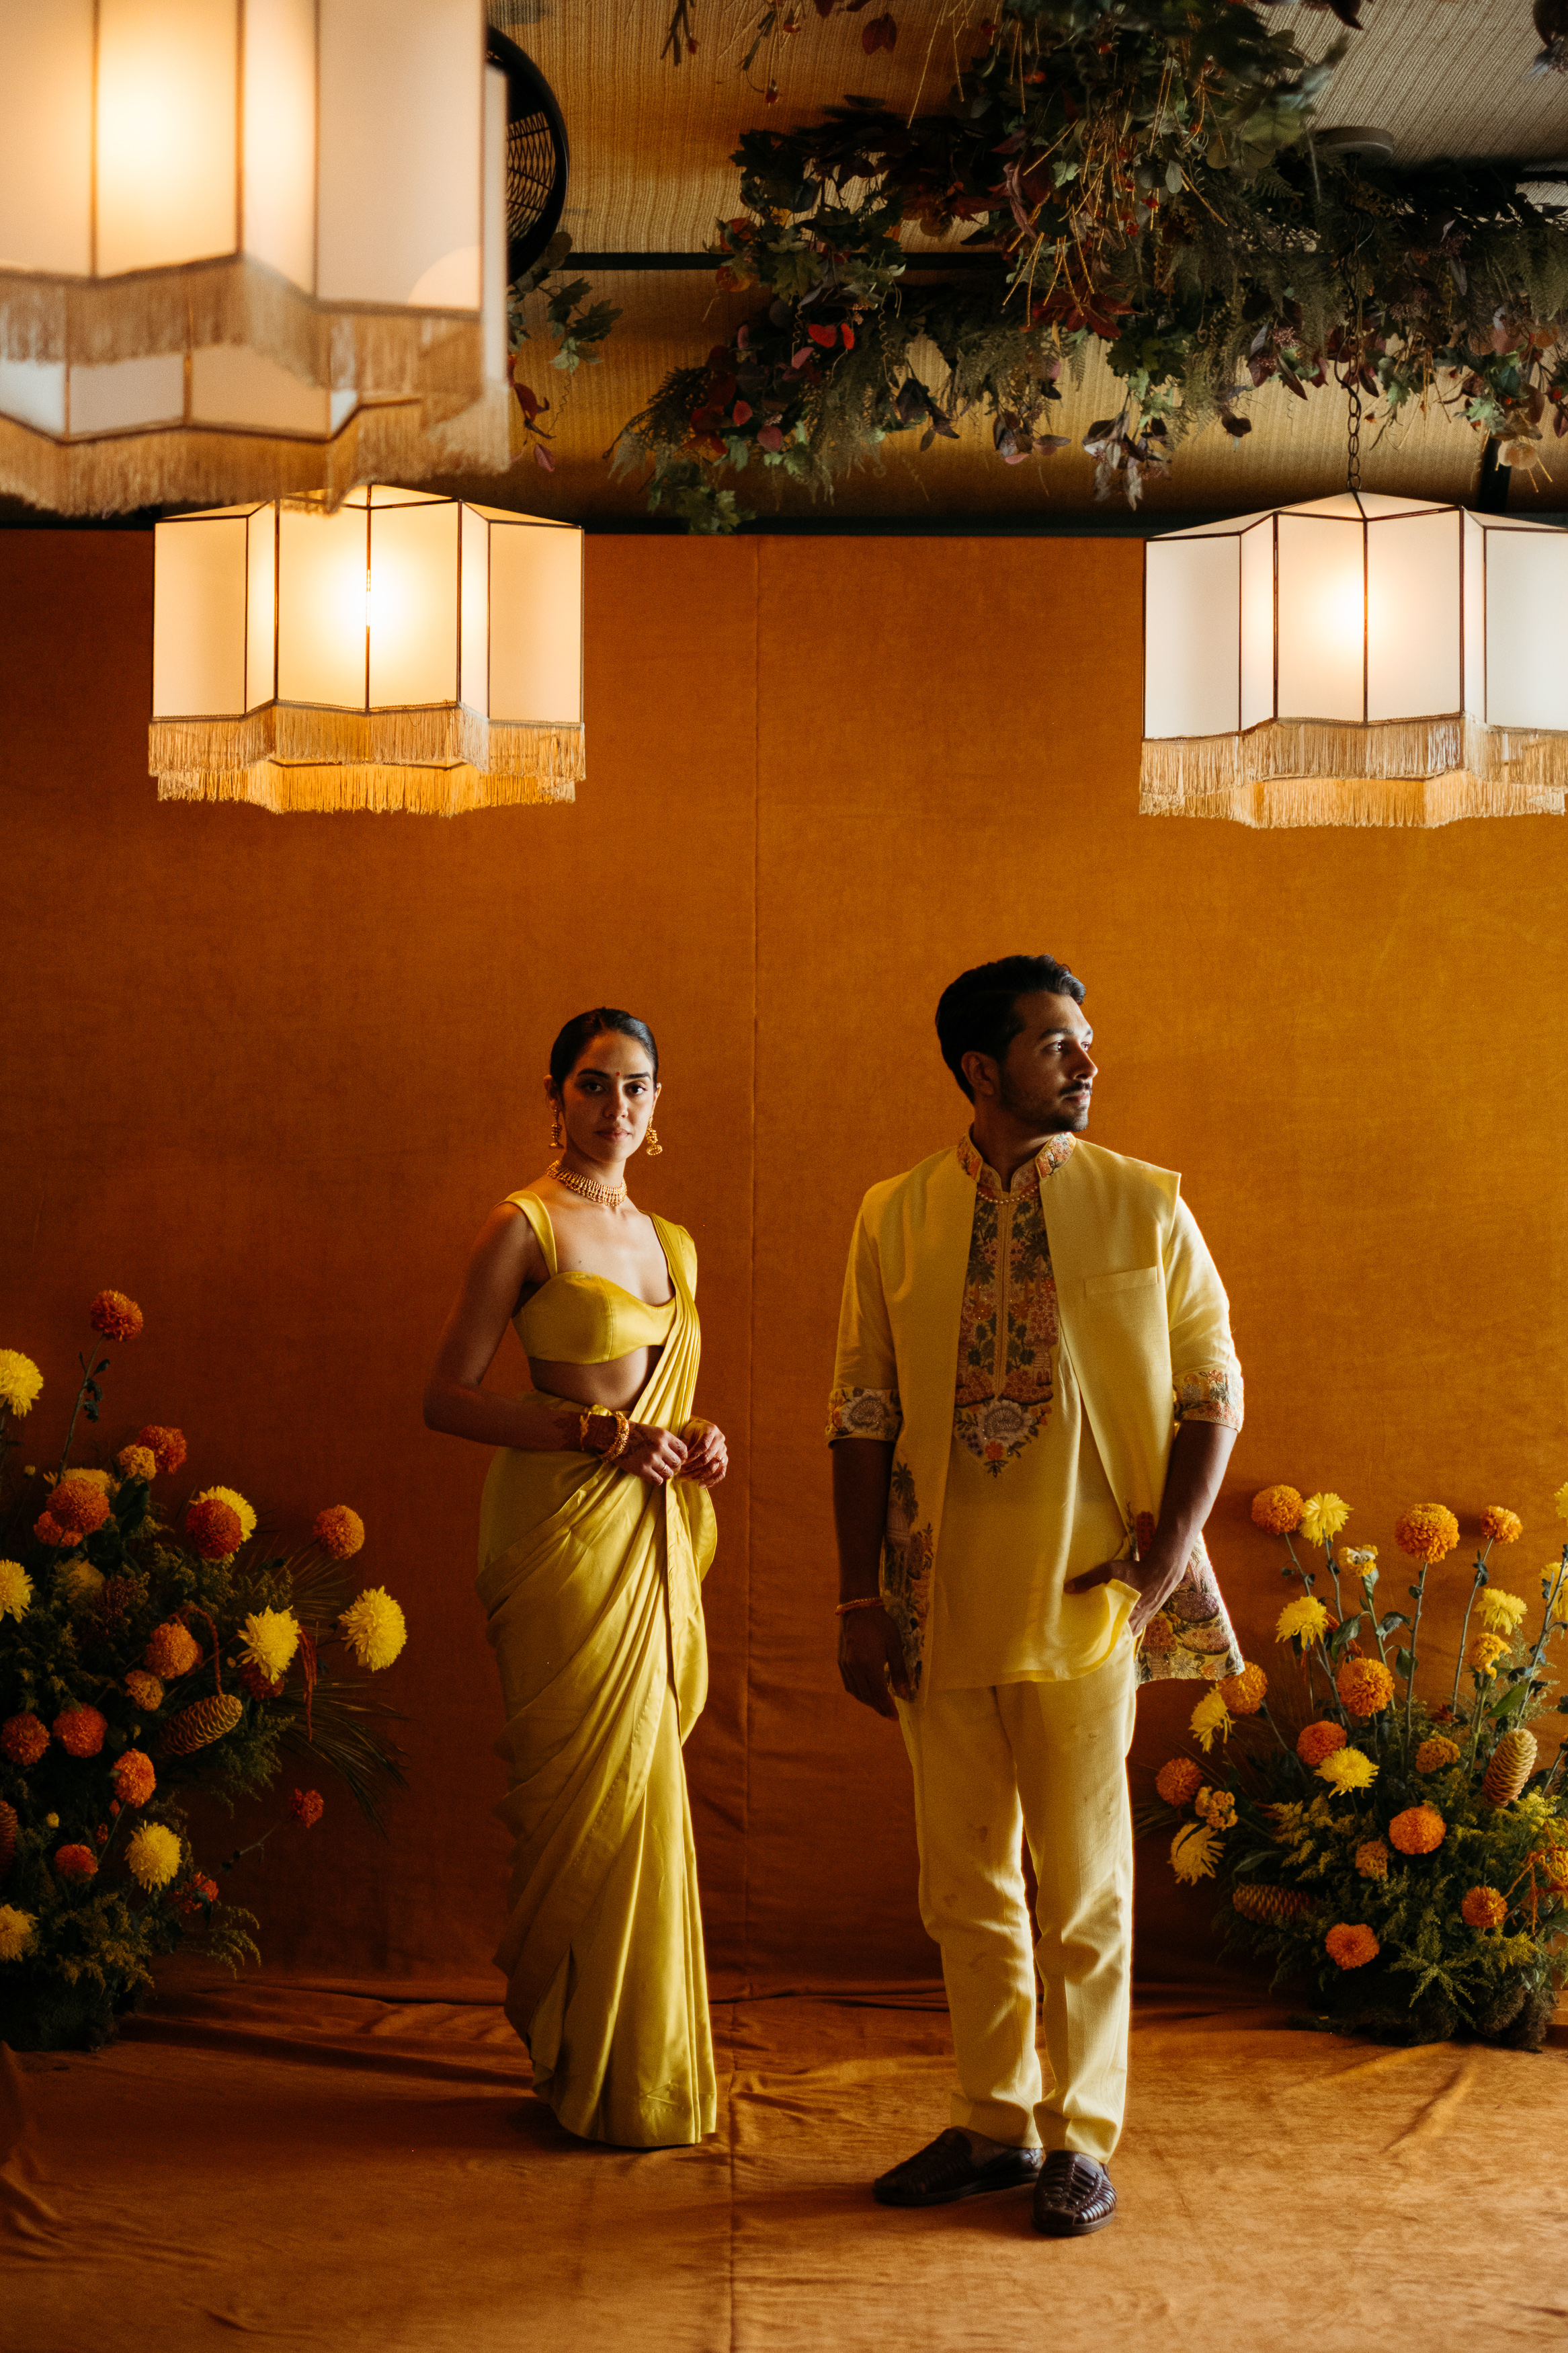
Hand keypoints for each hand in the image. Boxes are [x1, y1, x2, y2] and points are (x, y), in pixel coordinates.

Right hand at [616, 1422, 688, 1485]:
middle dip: (676, 1467)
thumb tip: (681, 1454)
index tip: (680, 1459)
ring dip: (667, 1474)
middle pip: (677, 1463)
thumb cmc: (636, 1433)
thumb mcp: (655, 1431)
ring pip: (669, 1474)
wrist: (615, 1437)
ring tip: (661, 1472)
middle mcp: (660, 1447)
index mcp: (664, 1436)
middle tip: (671, 1467)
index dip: (683, 1457)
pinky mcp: (642, 1470)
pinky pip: (658, 1480)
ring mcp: (651, 1459)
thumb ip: (668, 1441)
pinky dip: (657, 1479)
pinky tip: (653, 1475)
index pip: (683, 1450)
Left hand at [677, 1421, 727, 1487]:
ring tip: (684, 1478)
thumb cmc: (689, 1431)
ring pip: (713, 1467)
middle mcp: (720, 1440)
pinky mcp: (724, 1461)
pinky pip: (721, 1473)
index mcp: (711, 1430)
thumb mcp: (685, 1432)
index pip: (703, 1446)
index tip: (680, 1462)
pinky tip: (700, 1485)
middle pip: (707, 1458)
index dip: (691, 1456)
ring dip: (697, 1475)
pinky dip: (711, 1481)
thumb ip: (684, 1445)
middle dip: (691, 1467)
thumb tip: (678, 1460)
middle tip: (679, 1472)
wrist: (698, 1429)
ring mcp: (723, 1451)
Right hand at [837, 1604, 911, 1717]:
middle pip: (866, 1696)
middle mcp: (854, 1668)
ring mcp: (845, 1665)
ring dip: (868, 1701)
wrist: (857, 1607)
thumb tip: (905, 1693)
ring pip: (856, 1692)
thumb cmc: (880, 1624)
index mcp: (869, 1665)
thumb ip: (899, 1671)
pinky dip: (858, 1692)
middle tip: (888, 1714)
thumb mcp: (894, 1646)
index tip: (894, 1717)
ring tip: (879, 1705)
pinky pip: (848, 1684)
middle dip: (878, 1707)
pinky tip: (865, 1692)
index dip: (887, 1707)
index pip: (879, 1694)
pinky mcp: (841, 1661)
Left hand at [1066, 1547, 1185, 1639]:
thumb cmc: (1133, 1572)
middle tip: (1084, 1639)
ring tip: (1094, 1634)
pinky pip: (1128, 1632)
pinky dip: (1119, 1631)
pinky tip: (1110, 1627)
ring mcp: (1138, 1625)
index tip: (1080, 1642)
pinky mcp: (1142, 1621)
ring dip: (1109, 1635)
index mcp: (1121, 1617)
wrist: (1160, 1572)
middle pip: (1111, 1638)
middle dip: (1098, 1639)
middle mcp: (1130, 1626)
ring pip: (1120, 1636)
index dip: (1092, 1641)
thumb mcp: (1108, 1570)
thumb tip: (1067, 1588)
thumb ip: (1088, 1580)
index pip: (1104, 1638)